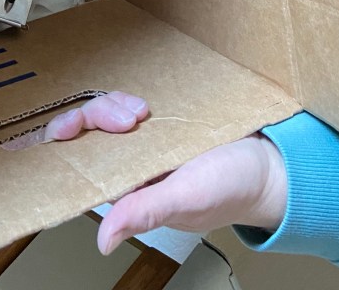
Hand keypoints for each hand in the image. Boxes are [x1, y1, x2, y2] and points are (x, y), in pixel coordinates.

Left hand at [44, 92, 286, 254]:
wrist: (269, 163)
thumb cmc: (233, 189)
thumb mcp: (186, 199)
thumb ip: (145, 213)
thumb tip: (103, 239)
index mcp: (128, 191)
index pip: (80, 166)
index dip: (69, 143)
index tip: (74, 125)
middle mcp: (129, 167)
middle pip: (87, 133)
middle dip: (98, 115)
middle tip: (132, 116)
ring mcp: (142, 143)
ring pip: (106, 113)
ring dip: (116, 104)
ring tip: (142, 111)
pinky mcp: (159, 121)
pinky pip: (128, 101)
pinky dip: (130, 97)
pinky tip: (145, 103)